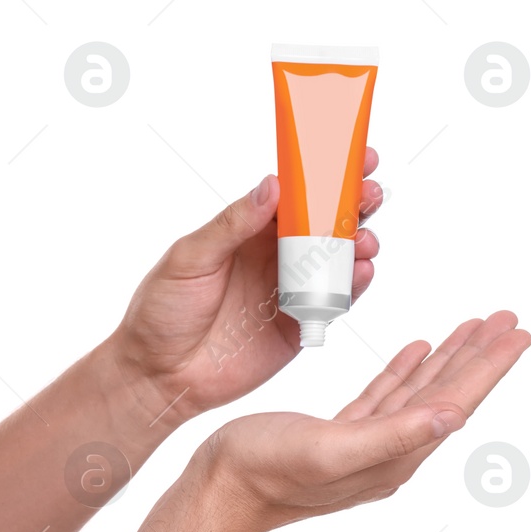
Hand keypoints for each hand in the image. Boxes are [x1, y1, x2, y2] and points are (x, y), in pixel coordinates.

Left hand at [109, 148, 384, 423]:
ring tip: (364, 240)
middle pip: (324, 223)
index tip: (354, 157)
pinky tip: (360, 272)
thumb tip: (270, 186)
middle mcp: (272, 257)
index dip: (325, 175)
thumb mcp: (190, 259)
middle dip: (353, 205)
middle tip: (371, 194)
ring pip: (336, 260)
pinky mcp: (298, 325)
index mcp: (247, 232)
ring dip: (358, 244)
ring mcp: (289, 290)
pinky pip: (334, 301)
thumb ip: (232, 225)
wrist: (159, 374)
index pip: (293, 195)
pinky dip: (353, 286)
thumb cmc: (163, 311)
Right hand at [189, 311, 530, 531]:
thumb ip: (392, 434)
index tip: (516, 333)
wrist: (218, 490)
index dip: (488, 367)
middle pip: (446, 395)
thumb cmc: (264, 472)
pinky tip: (416, 352)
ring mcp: (364, 445)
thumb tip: (451, 417)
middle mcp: (388, 452)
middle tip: (506, 320)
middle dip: (478, 356)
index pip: (454, 403)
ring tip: (472, 329)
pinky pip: (385, 397)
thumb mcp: (330, 449)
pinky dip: (405, 371)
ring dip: (447, 360)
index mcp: (394, 456)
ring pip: (419, 393)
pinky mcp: (337, 435)